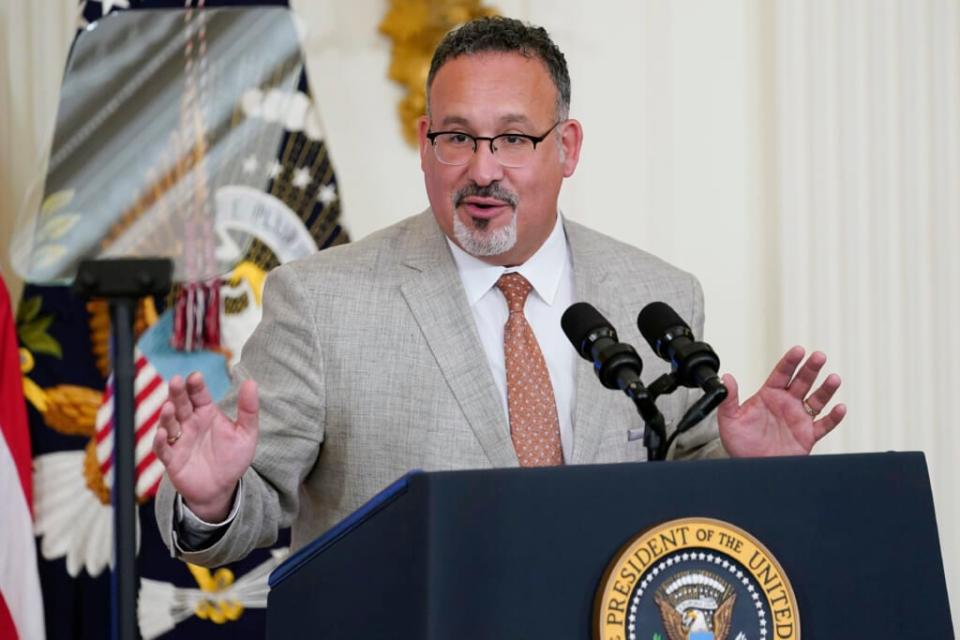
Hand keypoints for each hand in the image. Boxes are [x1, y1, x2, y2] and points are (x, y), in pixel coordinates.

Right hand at [152, 372, 258, 521]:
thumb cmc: (232, 458)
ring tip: (169, 406)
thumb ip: (248, 409)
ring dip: (166, 415)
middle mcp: (189, 423)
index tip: (196, 376)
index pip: (198, 395)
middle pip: (180, 404)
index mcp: (206, 413)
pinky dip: (160, 441)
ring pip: (168, 423)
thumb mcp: (246, 433)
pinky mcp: (172, 459)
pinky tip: (162, 433)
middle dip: (177, 392)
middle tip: (176, 381)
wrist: (221, 488)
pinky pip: (162, 449)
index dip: (196, 385)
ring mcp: (179, 440)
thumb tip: (251, 382)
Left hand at [717, 346, 845, 457]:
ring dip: (826, 390)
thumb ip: (729, 398)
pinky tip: (840, 408)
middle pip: (802, 382)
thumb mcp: (729, 419)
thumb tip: (726, 378)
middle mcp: (786, 404)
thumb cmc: (739, 443)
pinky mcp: (807, 435)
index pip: (781, 374)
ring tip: (834, 379)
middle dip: (811, 369)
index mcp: (769, 396)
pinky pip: (824, 425)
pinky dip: (833, 417)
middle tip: (819, 356)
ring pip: (816, 400)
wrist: (750, 466)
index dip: (790, 362)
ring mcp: (798, 419)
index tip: (799, 350)